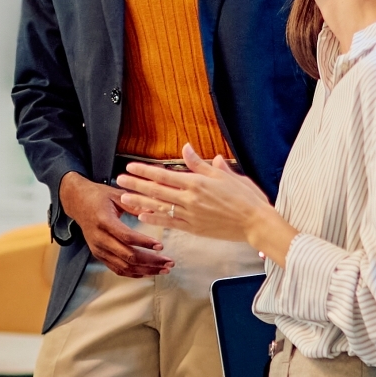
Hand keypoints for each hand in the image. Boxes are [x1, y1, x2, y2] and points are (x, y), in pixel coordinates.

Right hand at [59, 172, 173, 278]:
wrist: (77, 202)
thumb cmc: (98, 196)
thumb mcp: (116, 195)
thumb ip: (134, 204)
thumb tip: (155, 210)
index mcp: (104, 221)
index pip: (126, 237)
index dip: (144, 243)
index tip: (161, 245)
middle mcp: (100, 238)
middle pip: (127, 256)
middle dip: (151, 262)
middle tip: (169, 262)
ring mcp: (98, 249)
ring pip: (124, 267)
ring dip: (146, 270)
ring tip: (164, 270)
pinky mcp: (99, 255)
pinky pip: (118, 269)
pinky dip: (134, 273)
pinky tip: (148, 272)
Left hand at [116, 145, 294, 263]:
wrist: (256, 223)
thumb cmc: (245, 197)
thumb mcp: (224, 175)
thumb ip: (201, 164)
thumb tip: (187, 148)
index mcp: (197, 183)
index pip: (164, 175)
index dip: (145, 171)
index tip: (131, 166)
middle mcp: (190, 199)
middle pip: (157, 190)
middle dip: (136, 184)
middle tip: (119, 179)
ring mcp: (191, 215)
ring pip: (160, 207)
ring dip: (140, 202)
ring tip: (124, 198)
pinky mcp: (194, 228)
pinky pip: (170, 223)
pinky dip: (155, 219)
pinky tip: (142, 216)